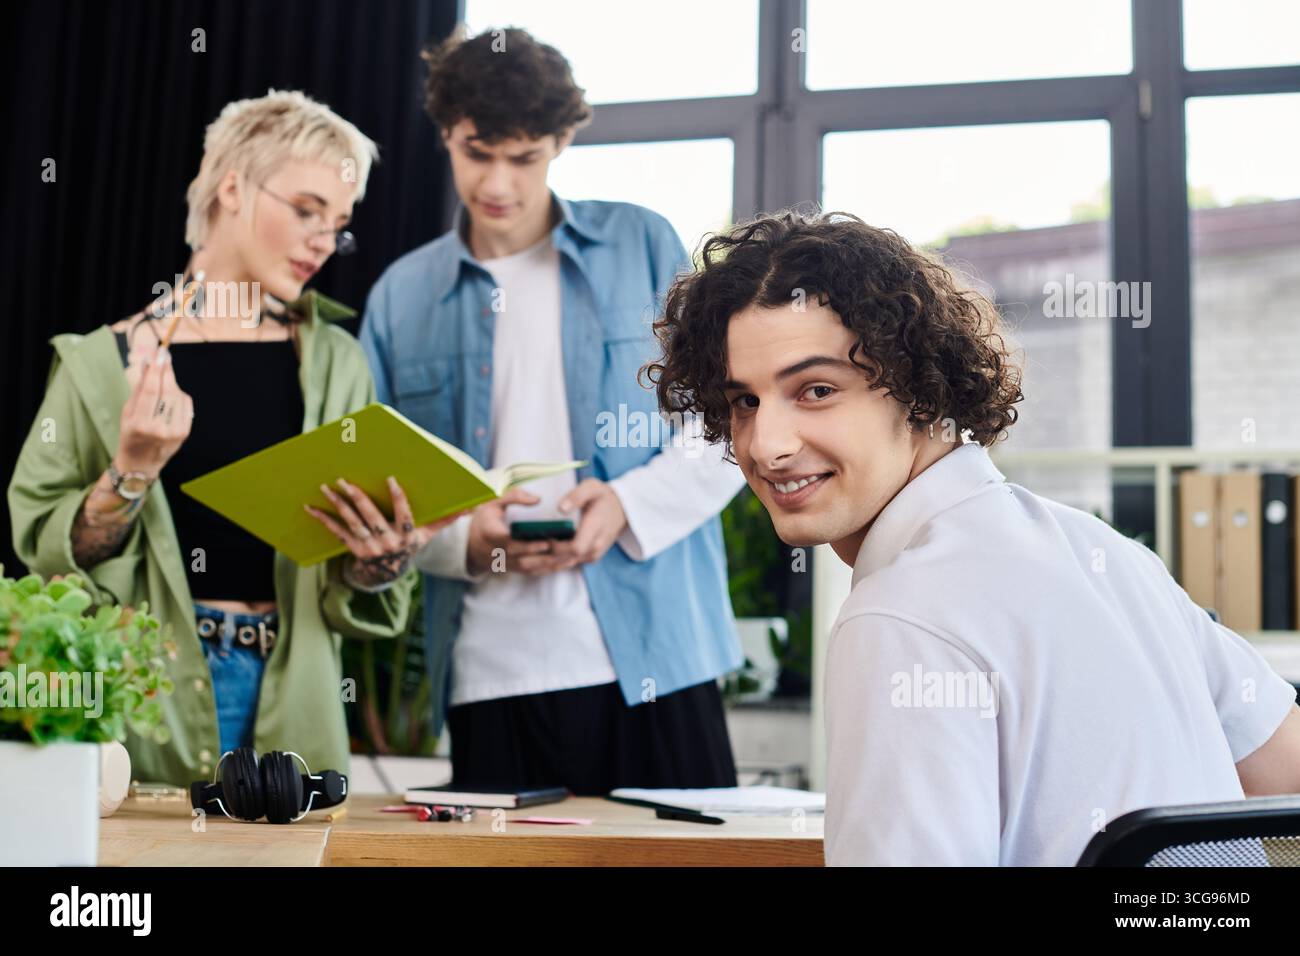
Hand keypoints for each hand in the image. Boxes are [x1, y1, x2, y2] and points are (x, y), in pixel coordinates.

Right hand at [115, 340, 192, 477]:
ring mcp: (175, 432)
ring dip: (171, 383)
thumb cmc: (130, 435)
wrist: (141, 465)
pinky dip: (180, 395)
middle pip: (167, 391)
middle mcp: (160, 429)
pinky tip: (171, 394)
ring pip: (178, 396)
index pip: (151, 391)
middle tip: (164, 353)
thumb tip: (147, 362)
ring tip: (162, 378)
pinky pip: (186, 405)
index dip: (156, 370)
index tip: (158, 353)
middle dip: (166, 370)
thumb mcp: (128, 412)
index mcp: (140, 424)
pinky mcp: (185, 432)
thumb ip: (139, 388)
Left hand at [304, 475, 463, 587]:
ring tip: (328, 487)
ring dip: (339, 505)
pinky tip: (311, 507)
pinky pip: (337, 533)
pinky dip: (323, 520)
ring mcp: (369, 547)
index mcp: (407, 536)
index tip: (391, 480)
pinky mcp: (354, 550)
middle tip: (345, 481)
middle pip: (371, 518)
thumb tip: (472, 506)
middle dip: (358, 498)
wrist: (389, 573)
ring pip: (352, 523)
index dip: (398, 498)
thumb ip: (446, 519)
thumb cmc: (409, 545)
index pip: (404, 515)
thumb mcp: (428, 535)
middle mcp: (387, 542)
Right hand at [465, 489, 569, 576]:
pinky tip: (567, 562)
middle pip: (525, 559)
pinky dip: (550, 569)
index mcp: (492, 535)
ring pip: (532, 567)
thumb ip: (513, 497)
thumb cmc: (485, 520)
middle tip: (569, 549)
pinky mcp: (515, 569)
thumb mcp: (492, 502)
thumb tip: (537, 499)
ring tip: (573, 556)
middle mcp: (499, 553)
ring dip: (552, 564)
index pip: (510, 543)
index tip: (546, 542)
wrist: (472, 545)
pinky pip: (534, 572)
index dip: (528, 545)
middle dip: (547, 556)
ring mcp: (508, 564)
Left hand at [548, 478, 627, 568]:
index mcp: (595, 528)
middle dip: (551, 553)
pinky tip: (549, 549)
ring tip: (540, 546)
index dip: (558, 546)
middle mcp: (596, 545)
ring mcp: (595, 553)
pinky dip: (559, 559)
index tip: (546, 537)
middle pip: (569, 558)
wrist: (620, 509)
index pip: (576, 548)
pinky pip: (573, 562)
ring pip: (569, 563)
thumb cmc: (602, 496)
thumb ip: (577, 496)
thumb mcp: (591, 487)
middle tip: (537, 541)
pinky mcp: (591, 557)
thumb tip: (561, 508)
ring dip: (553, 558)